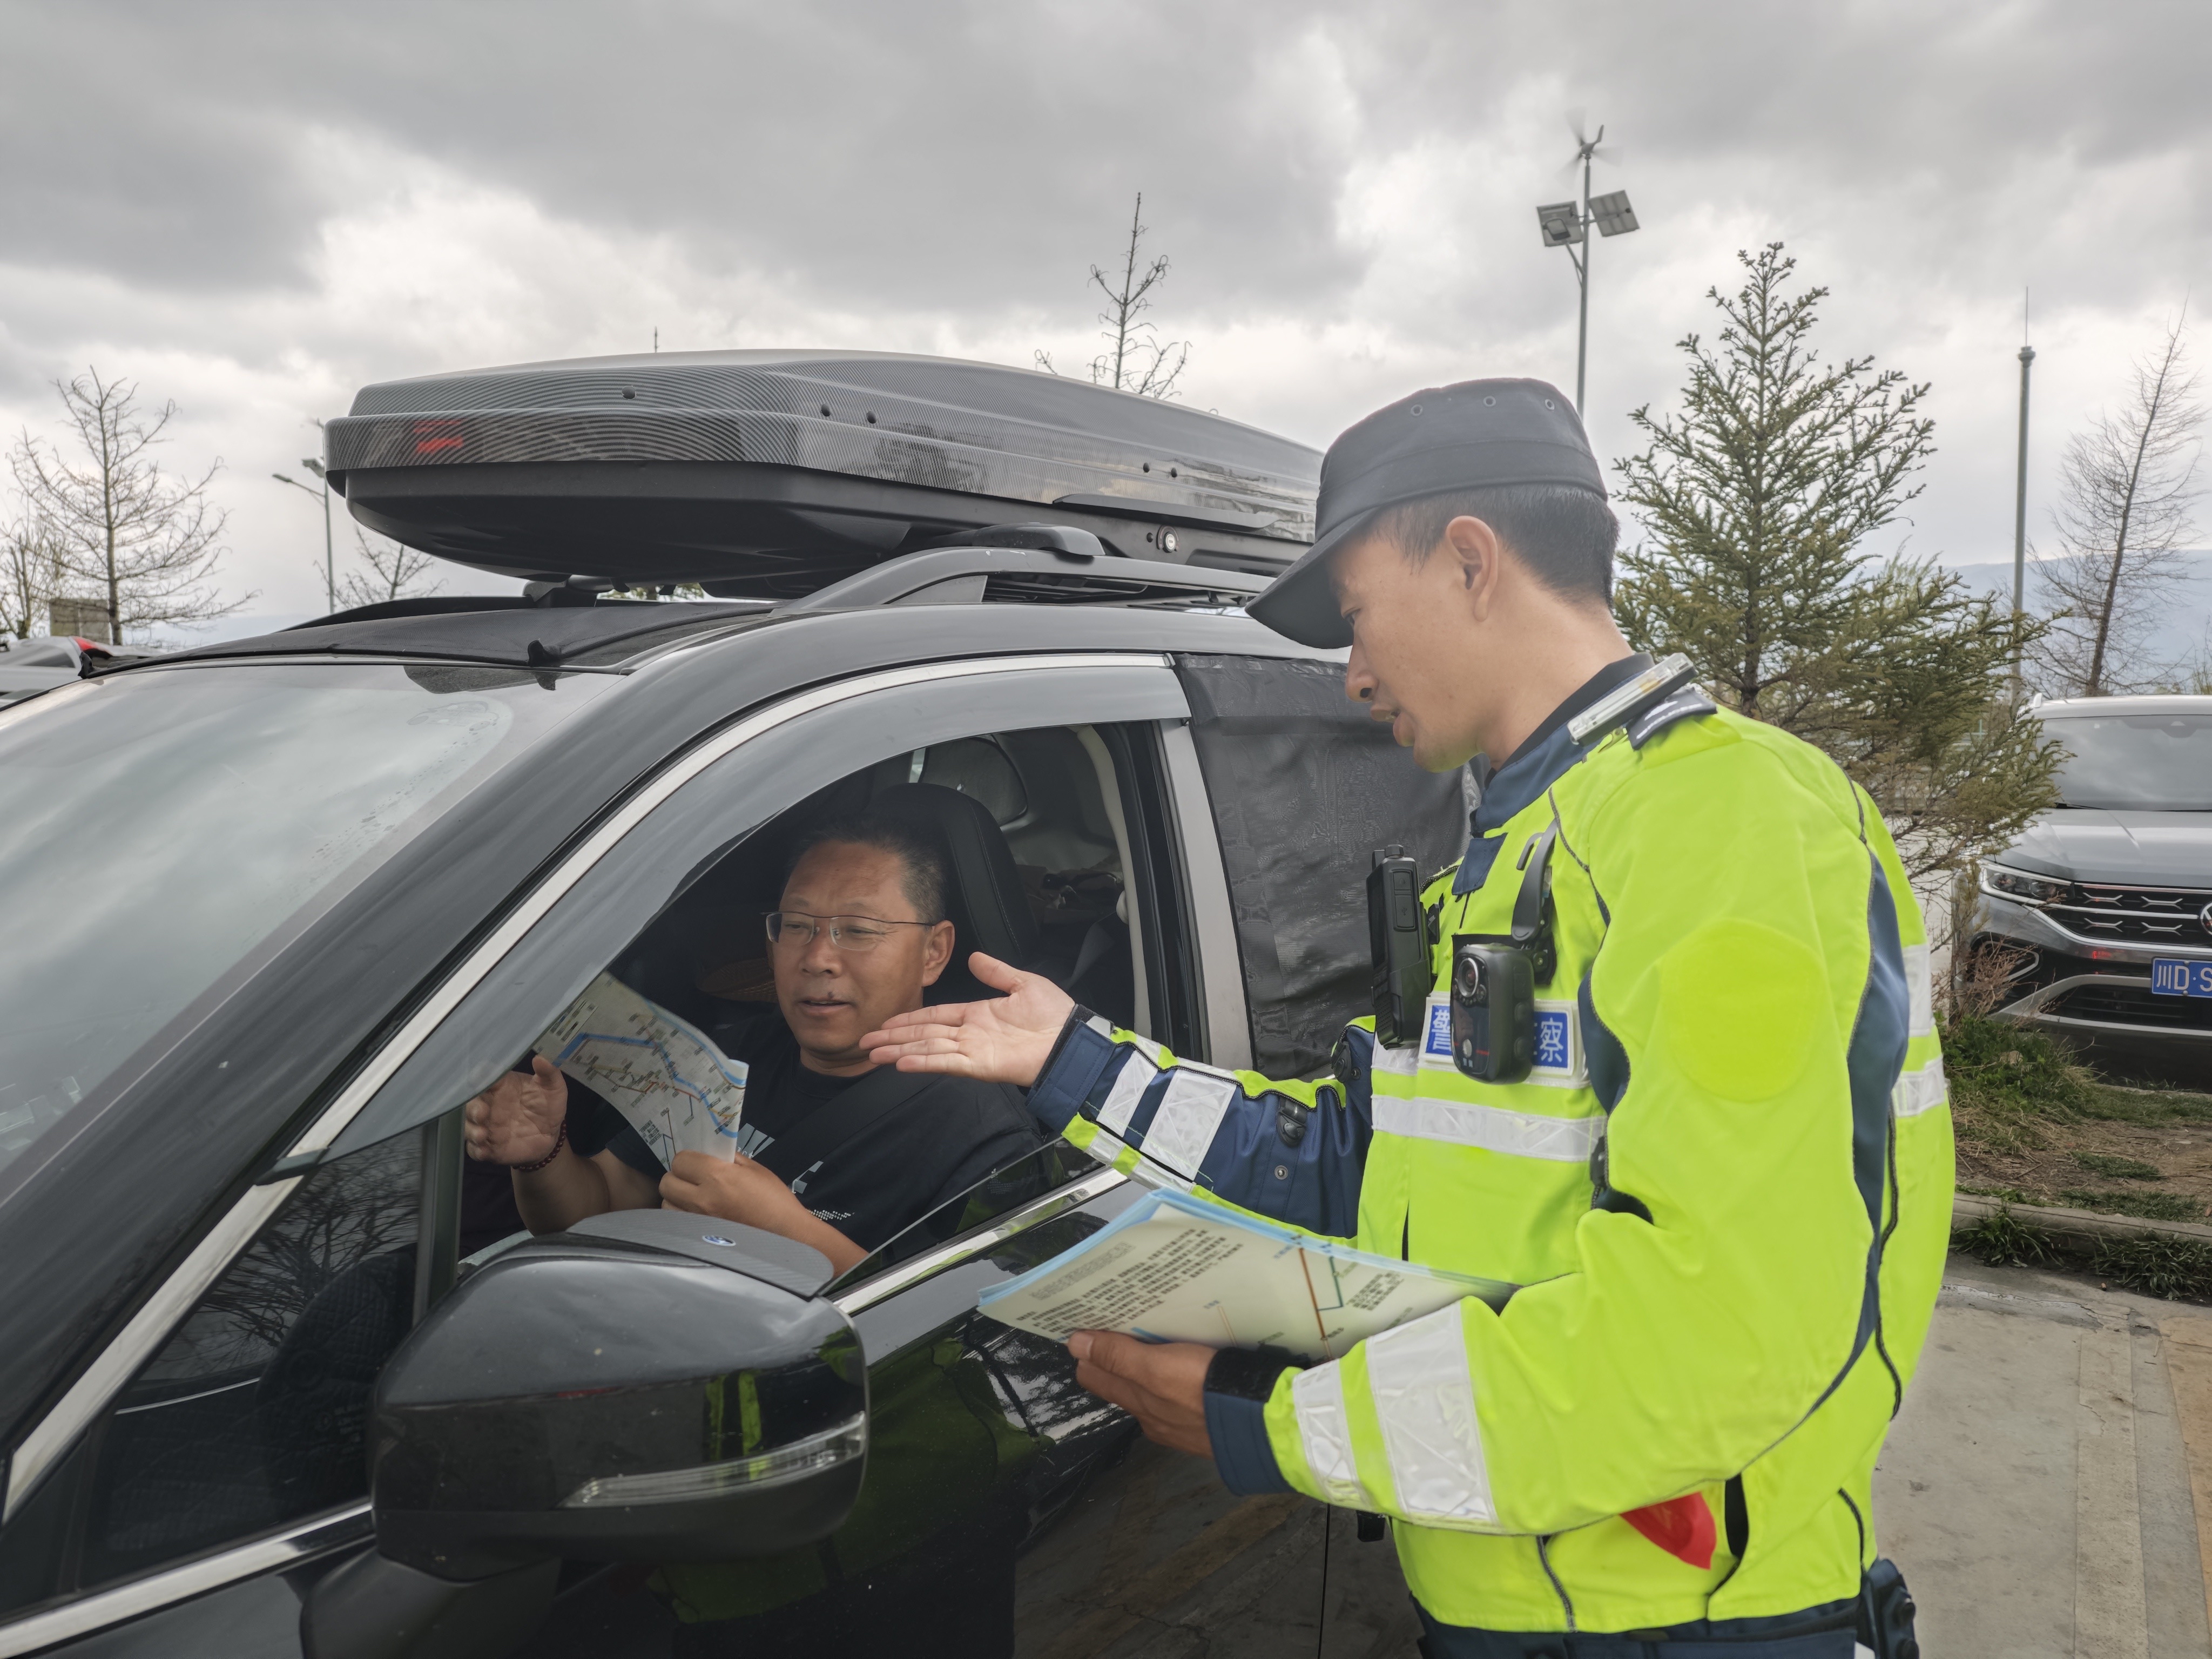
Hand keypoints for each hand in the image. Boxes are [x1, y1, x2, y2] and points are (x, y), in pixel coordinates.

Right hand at [463, 1056, 567, 1165]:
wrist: (550, 1135)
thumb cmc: (547, 1106)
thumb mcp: (554, 1088)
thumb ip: (549, 1073)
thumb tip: (540, 1058)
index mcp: (501, 1086)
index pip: (484, 1077)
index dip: (480, 1077)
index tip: (481, 1078)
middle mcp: (489, 1105)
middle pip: (471, 1103)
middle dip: (472, 1108)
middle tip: (482, 1112)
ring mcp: (486, 1127)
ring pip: (469, 1127)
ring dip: (472, 1130)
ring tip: (482, 1134)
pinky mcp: (488, 1147)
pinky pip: (475, 1150)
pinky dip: (477, 1151)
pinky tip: (484, 1151)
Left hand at [661, 1151, 868, 1272]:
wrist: (785, 1237)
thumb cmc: (775, 1201)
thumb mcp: (756, 1170)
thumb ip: (729, 1159)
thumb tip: (711, 1153)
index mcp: (717, 1176)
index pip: (680, 1160)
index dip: (688, 1159)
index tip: (698, 1163)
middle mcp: (701, 1199)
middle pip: (667, 1182)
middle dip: (678, 1177)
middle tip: (693, 1179)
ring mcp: (696, 1221)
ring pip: (667, 1204)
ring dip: (676, 1198)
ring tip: (692, 1199)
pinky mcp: (696, 1238)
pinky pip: (674, 1222)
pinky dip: (679, 1216)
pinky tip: (695, 1215)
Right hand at [860, 951, 1074, 1085]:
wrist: (1071, 1040)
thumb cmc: (1055, 1015)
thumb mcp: (1023, 983)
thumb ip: (997, 972)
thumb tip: (975, 957)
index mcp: (977, 1015)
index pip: (935, 1015)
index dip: (909, 1019)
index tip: (887, 1022)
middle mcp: (969, 1034)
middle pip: (923, 1034)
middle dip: (894, 1037)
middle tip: (866, 1041)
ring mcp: (972, 1051)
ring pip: (927, 1049)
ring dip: (899, 1050)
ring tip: (873, 1053)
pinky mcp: (979, 1066)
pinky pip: (946, 1063)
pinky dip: (923, 1063)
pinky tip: (901, 1063)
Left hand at [1067, 1331, 1213, 1458]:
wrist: (1262, 1422)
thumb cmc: (1206, 1389)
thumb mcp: (1158, 1368)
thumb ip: (1119, 1357)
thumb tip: (1074, 1344)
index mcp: (1137, 1401)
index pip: (1096, 1376)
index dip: (1088, 1352)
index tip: (1085, 1327)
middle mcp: (1152, 1417)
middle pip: (1120, 1384)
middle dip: (1111, 1358)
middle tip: (1111, 1326)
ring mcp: (1179, 1424)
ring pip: (1150, 1392)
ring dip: (1145, 1369)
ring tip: (1150, 1342)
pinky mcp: (1205, 1424)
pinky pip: (1178, 1399)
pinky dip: (1174, 1382)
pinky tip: (1186, 1371)